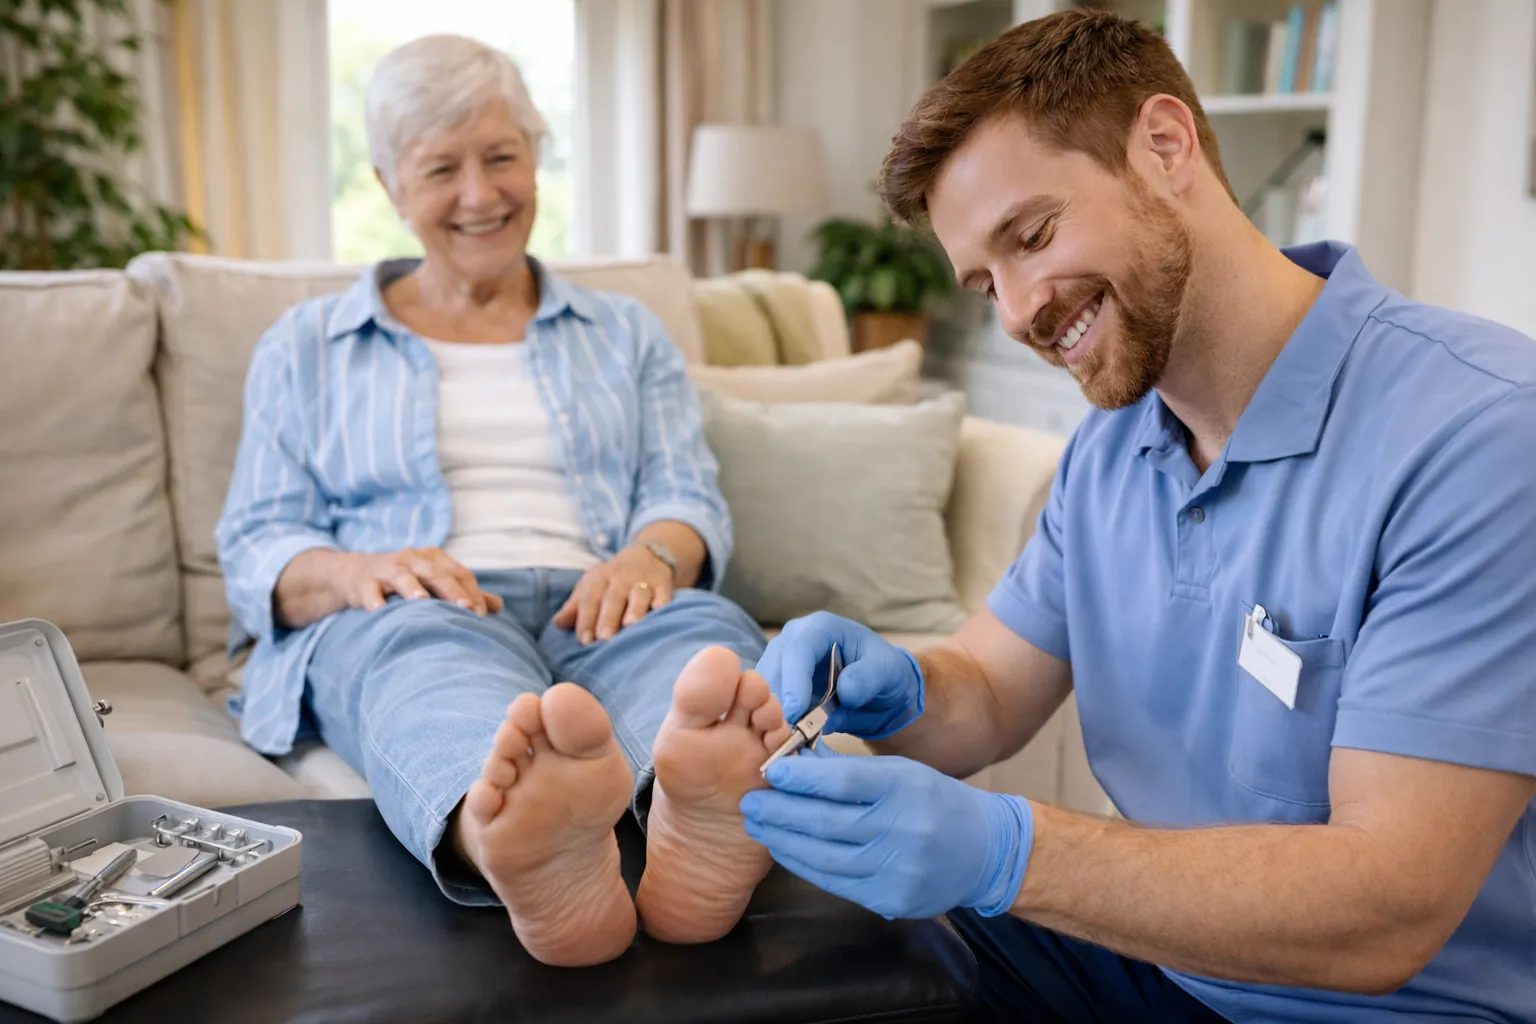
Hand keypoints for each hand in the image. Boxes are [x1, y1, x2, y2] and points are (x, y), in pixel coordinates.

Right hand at [338, 548, 502, 615]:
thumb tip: (498, 606)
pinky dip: (373, 598)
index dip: (473, 593)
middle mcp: (414, 560)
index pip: (460, 574)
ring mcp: (388, 568)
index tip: (483, 616)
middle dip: (452, 591)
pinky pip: (369, 590)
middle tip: (466, 609)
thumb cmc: (405, 581)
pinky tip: (378, 610)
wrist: (357, 574)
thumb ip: (465, 593)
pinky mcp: (365, 581)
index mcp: (435, 559)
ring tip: (422, 602)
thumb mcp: (435, 582)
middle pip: (437, 574)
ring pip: (403, 576)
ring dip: (412, 588)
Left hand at [553, 545, 673, 643]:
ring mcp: (643, 581)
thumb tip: (558, 623)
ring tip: (631, 625)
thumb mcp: (590, 587)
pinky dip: (662, 602)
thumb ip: (575, 607)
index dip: (586, 618)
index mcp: (598, 578)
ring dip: (635, 609)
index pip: (589, 598)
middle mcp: (621, 578)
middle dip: (608, 617)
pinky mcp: (663, 584)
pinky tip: (659, 612)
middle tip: (604, 637)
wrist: (646, 557)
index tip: (584, 640)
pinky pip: (663, 593)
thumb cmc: (611, 581)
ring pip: (639, 594)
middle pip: (613, 597)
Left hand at [741, 748, 1033, 919]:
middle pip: (828, 821)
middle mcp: (904, 829)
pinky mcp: (891, 898)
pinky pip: (836, 882)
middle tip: (749, 802)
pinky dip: (804, 865)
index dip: (802, 777)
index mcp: (907, 787)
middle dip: (780, 812)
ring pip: (826, 856)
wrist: (985, 852)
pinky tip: (783, 850)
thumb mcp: (901, 772)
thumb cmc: (935, 802)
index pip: (845, 780)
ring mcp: (898, 868)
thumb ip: (850, 770)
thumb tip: (796, 762)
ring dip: (783, 841)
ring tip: (757, 826)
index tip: (769, 772)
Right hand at [757, 612, 923, 738]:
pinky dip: (772, 725)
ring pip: (761, 690)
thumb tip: (845, 690)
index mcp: (820, 628)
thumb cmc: (883, 672)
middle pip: (771, 670)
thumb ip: (869, 678)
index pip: (798, 650)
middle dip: (775, 704)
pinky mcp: (777, 686)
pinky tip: (783, 743)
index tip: (795, 713)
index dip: (794, 681)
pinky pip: (765, 705)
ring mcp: (781, 663)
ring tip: (785, 744)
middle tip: (785, 738)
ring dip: (770, 717)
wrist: (878, 690)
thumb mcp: (886, 672)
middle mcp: (793, 640)